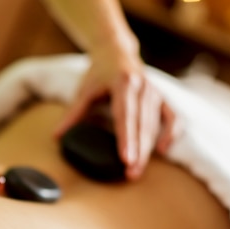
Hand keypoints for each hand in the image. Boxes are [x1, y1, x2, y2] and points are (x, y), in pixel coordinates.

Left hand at [54, 53, 176, 179]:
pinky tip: (162, 151)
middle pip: (143, 125)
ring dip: (149, 150)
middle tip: (131, 174)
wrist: (117, 51)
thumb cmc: (98, 73)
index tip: (126, 159)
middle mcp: (144, 87)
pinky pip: (172, 118)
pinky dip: (170, 134)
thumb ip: (73, 113)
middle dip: (139, 151)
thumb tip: (57, 137)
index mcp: (124, 83)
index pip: (125, 117)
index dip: (126, 139)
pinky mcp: (162, 98)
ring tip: (137, 171)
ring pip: (156, 125)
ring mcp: (156, 92)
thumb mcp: (84, 90)